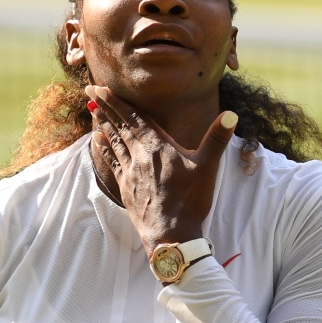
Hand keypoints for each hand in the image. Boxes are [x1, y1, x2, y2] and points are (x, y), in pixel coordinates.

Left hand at [86, 85, 237, 254]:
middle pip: (119, 125)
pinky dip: (103, 148)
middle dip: (104, 106)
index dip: (117, 101)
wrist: (171, 235)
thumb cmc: (190, 201)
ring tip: (92, 108)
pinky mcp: (126, 187)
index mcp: (157, 146)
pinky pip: (111, 161)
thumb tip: (232, 114)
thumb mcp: (208, 167)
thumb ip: (216, 139)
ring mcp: (130, 172)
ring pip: (113, 141)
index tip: (101, 87)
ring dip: (102, 123)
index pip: (133, 118)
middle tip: (89, 89)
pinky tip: (96, 140)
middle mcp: (139, 155)